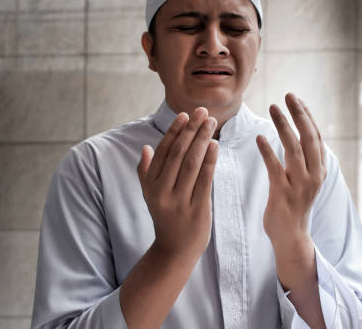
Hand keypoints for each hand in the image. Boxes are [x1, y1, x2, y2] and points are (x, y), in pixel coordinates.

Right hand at [137, 107, 218, 261]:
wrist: (174, 250)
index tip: (185, 115)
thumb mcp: (150, 195)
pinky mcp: (197, 209)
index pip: (163, 152)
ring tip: (211, 122)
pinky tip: (215, 145)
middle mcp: (161, 192)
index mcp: (150, 185)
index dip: (174, 131)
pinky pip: (204, 180)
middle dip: (191, 130)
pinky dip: (210, 161)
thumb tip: (146, 147)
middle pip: (177, 154)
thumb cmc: (166, 217)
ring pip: (191, 164)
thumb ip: (146, 172)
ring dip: (202, 140)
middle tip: (202, 112)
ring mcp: (179, 201)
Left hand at [256, 93, 326, 287]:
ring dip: (283, 125)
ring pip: (293, 149)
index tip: (297, 99)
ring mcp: (300, 185)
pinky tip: (259, 137)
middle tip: (287, 95)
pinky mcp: (283, 194)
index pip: (316, 136)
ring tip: (273, 107)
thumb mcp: (306, 179)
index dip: (308, 116)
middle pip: (308, 138)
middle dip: (298, 114)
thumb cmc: (295, 204)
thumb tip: (299, 132)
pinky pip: (275, 168)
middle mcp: (314, 175)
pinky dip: (268, 151)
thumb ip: (305, 158)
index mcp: (320, 169)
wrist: (291, 237)